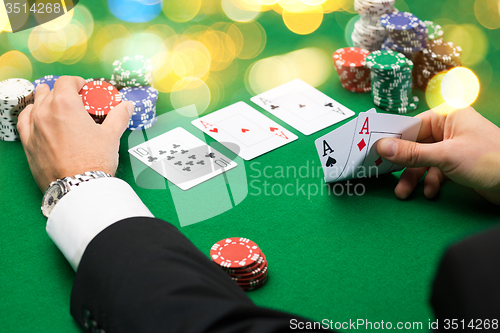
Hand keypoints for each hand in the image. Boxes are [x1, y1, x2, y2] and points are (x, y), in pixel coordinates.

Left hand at [17, 76, 133, 191]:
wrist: (78, 187)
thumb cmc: (94, 161)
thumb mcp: (111, 135)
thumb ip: (119, 116)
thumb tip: (127, 106)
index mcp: (65, 105)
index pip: (66, 82)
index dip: (76, 82)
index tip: (84, 89)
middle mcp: (45, 112)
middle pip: (49, 91)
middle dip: (63, 92)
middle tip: (76, 102)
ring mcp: (33, 127)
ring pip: (35, 104)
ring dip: (46, 101)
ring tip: (58, 109)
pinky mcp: (28, 143)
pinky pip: (24, 121)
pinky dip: (31, 115)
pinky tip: (38, 117)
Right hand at [377, 106, 499, 204]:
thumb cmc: (489, 160)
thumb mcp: (445, 156)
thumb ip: (411, 153)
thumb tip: (381, 146)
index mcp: (447, 116)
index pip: (410, 125)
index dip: (392, 140)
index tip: (373, 152)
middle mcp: (448, 128)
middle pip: (414, 145)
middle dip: (403, 164)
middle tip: (385, 175)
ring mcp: (453, 147)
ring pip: (422, 161)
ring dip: (413, 177)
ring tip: (405, 193)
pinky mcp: (457, 164)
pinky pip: (434, 170)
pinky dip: (430, 181)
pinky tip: (430, 192)